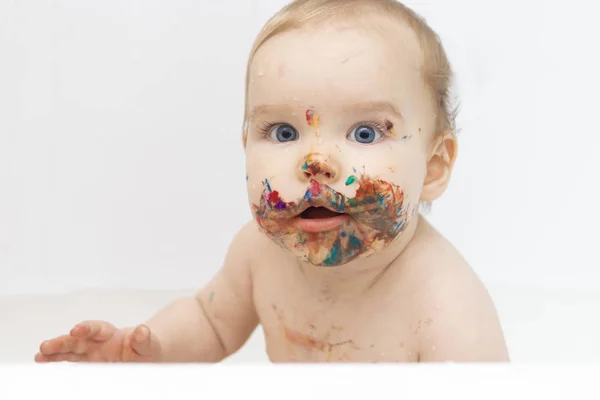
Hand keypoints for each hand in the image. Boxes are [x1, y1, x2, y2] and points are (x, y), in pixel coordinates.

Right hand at [35, 321, 161, 362]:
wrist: (144, 357)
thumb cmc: (145, 349)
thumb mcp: (149, 345)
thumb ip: (144, 339)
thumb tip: (142, 330)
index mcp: (112, 334)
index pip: (97, 328)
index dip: (86, 328)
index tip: (76, 330)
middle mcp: (97, 341)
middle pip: (77, 339)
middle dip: (62, 341)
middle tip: (46, 345)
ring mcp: (90, 352)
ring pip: (69, 349)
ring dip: (54, 351)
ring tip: (39, 354)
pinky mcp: (87, 363)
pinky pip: (69, 360)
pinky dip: (55, 360)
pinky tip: (42, 361)